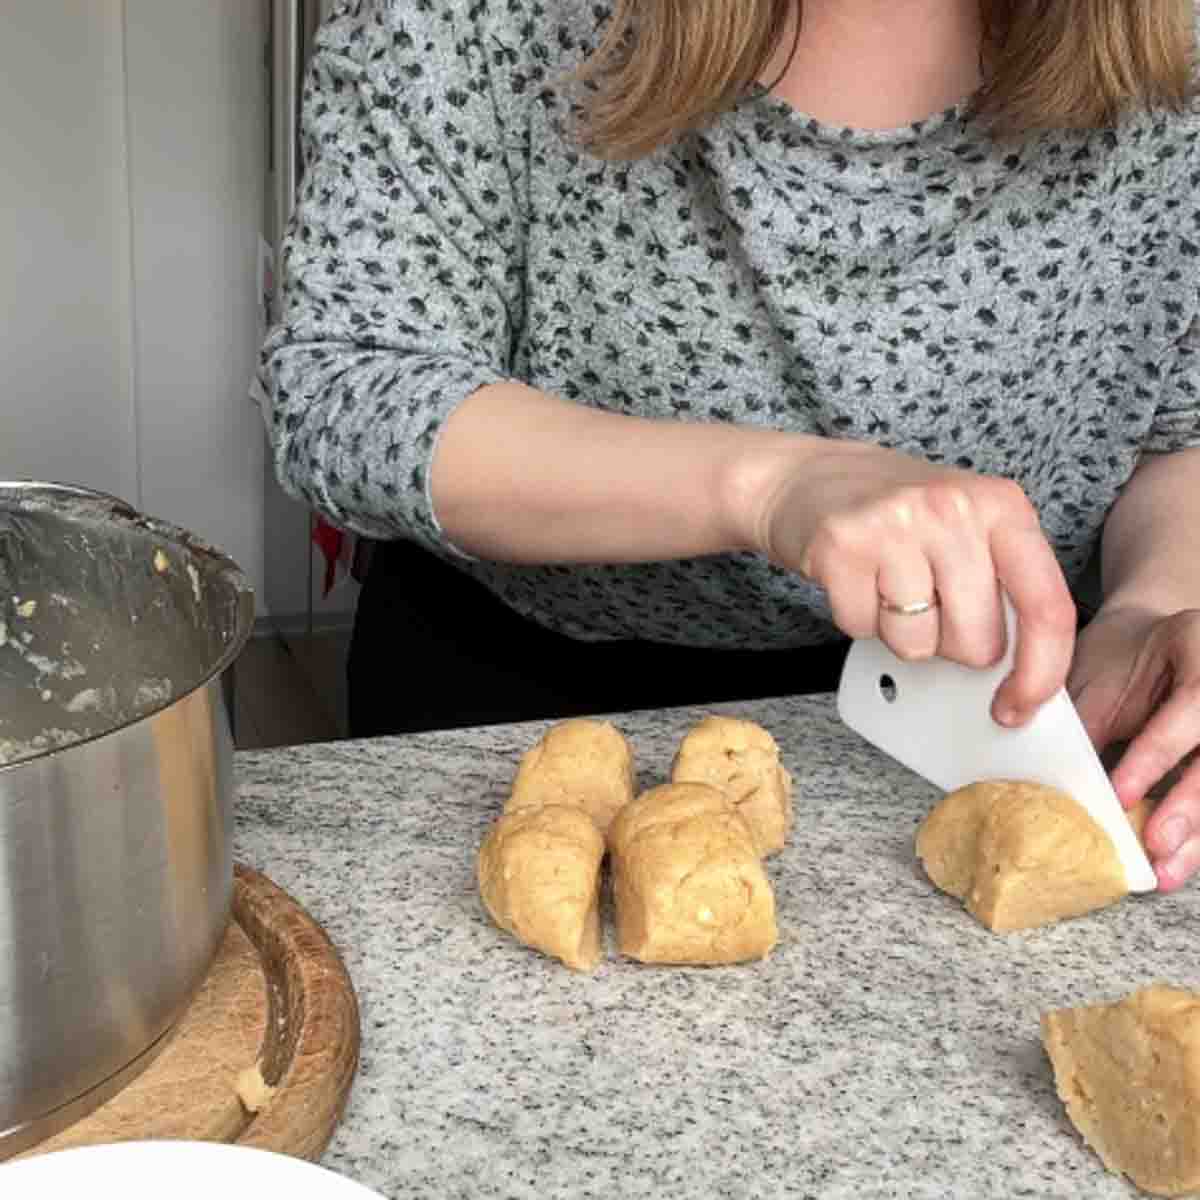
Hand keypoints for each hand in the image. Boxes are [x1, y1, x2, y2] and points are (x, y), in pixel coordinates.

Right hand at [753, 441, 1076, 723]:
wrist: (807, 476)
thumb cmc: (896, 514)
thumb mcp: (968, 528)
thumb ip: (1002, 582)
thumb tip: (1021, 672)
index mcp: (1002, 506)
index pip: (1045, 606)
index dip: (1040, 671)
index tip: (1020, 705)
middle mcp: (953, 509)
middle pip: (976, 641)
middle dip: (950, 643)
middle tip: (927, 604)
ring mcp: (895, 525)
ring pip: (917, 643)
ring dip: (899, 632)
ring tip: (886, 584)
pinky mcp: (842, 546)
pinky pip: (861, 629)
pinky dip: (857, 619)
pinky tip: (855, 580)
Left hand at [1069, 605, 1199, 891]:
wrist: (1153, 632)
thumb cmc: (1122, 654)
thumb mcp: (1101, 677)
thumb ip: (1093, 724)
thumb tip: (1071, 786)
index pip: (1192, 709)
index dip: (1156, 756)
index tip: (1122, 794)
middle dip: (1191, 807)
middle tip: (1158, 846)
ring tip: (1169, 870)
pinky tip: (1183, 858)